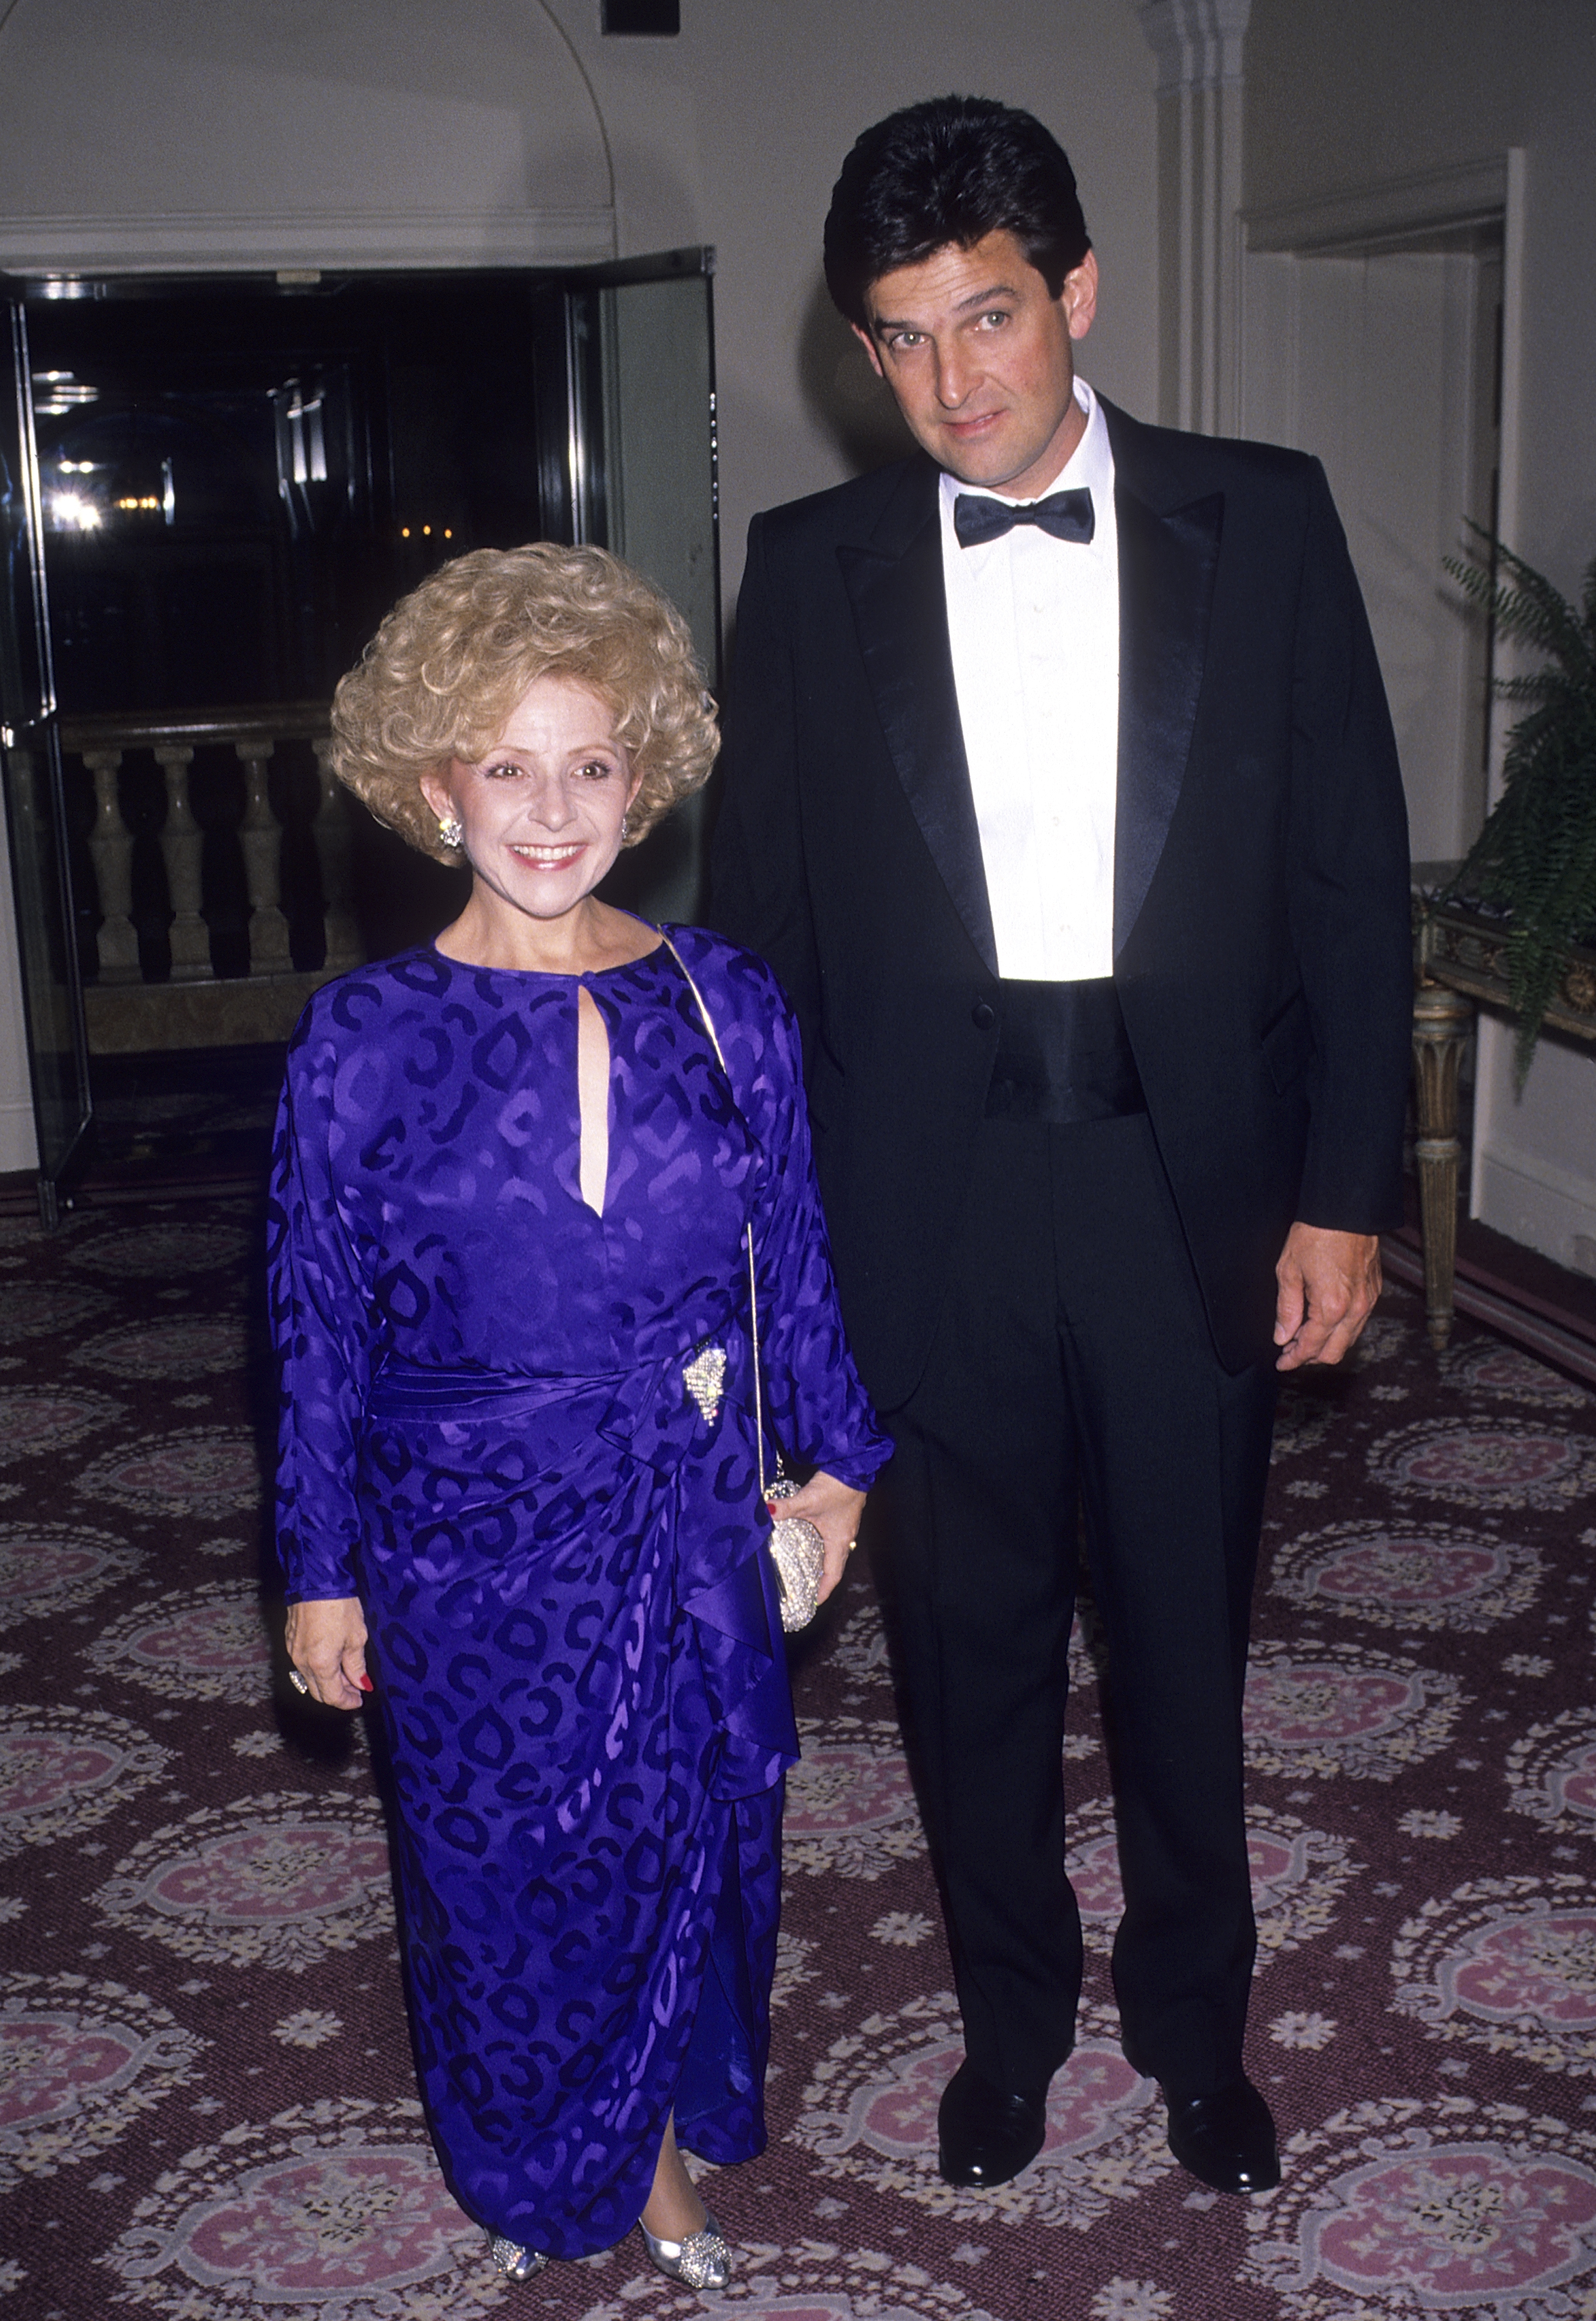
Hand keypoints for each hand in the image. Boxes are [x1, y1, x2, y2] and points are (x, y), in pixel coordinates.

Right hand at [284, 1596, 369, 1709]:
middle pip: (318, 1691)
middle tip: (355, 1687)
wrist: (316, 1579)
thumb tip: (361, 1683)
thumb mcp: (356, 1636)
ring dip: (327, 1680)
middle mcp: (302, 1662)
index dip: (347, 1702)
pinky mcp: (290, 1639)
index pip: (332, 1697)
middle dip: (337, 1693)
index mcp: (320, 1665)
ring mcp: (293, 1651)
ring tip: (346, 1670)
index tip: (359, 1699)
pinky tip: (331, 1657)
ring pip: (309, 1678)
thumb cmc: (339, 1605)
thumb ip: (357, 1664)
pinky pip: (302, 1663)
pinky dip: (317, 1667)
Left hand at [770, 1468, 867, 1605]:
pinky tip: (809, 1538)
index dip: (824, 1590)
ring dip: (821, 1561)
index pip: (833, 1575)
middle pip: (834, 1565)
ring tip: (805, 1568)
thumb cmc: (837, 1487)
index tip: (814, 1603)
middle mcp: (845, 1537)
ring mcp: (845, 1526)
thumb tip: (765, 1512)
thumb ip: (786, 1508)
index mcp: (839, 1541)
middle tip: (806, 1589)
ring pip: (833, 1551)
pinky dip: (821, 1545)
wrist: (853, 1466)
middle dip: (821, 1579)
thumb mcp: (808, 1500)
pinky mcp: (842, 1514)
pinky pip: (832, 1538)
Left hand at [1274, 1223, 1381, 1370]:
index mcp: (1331, 1307)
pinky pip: (1358, 1322)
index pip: (1311, 1347)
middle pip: (1333, 1352)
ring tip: (1304, 1335)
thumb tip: (1282, 1336)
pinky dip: (1340, 1329)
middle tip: (1290, 1351)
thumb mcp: (1289, 1271)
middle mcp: (1354, 1309)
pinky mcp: (1374, 1292)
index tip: (1282, 1362)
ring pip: (1348, 1339)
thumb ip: (1286, 1309)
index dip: (1294, 1359)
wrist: (1346, 1211)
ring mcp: (1368, 1301)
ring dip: (1326, 1344)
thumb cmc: (1317, 1235)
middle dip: (1310, 1357)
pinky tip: (1324, 1319)